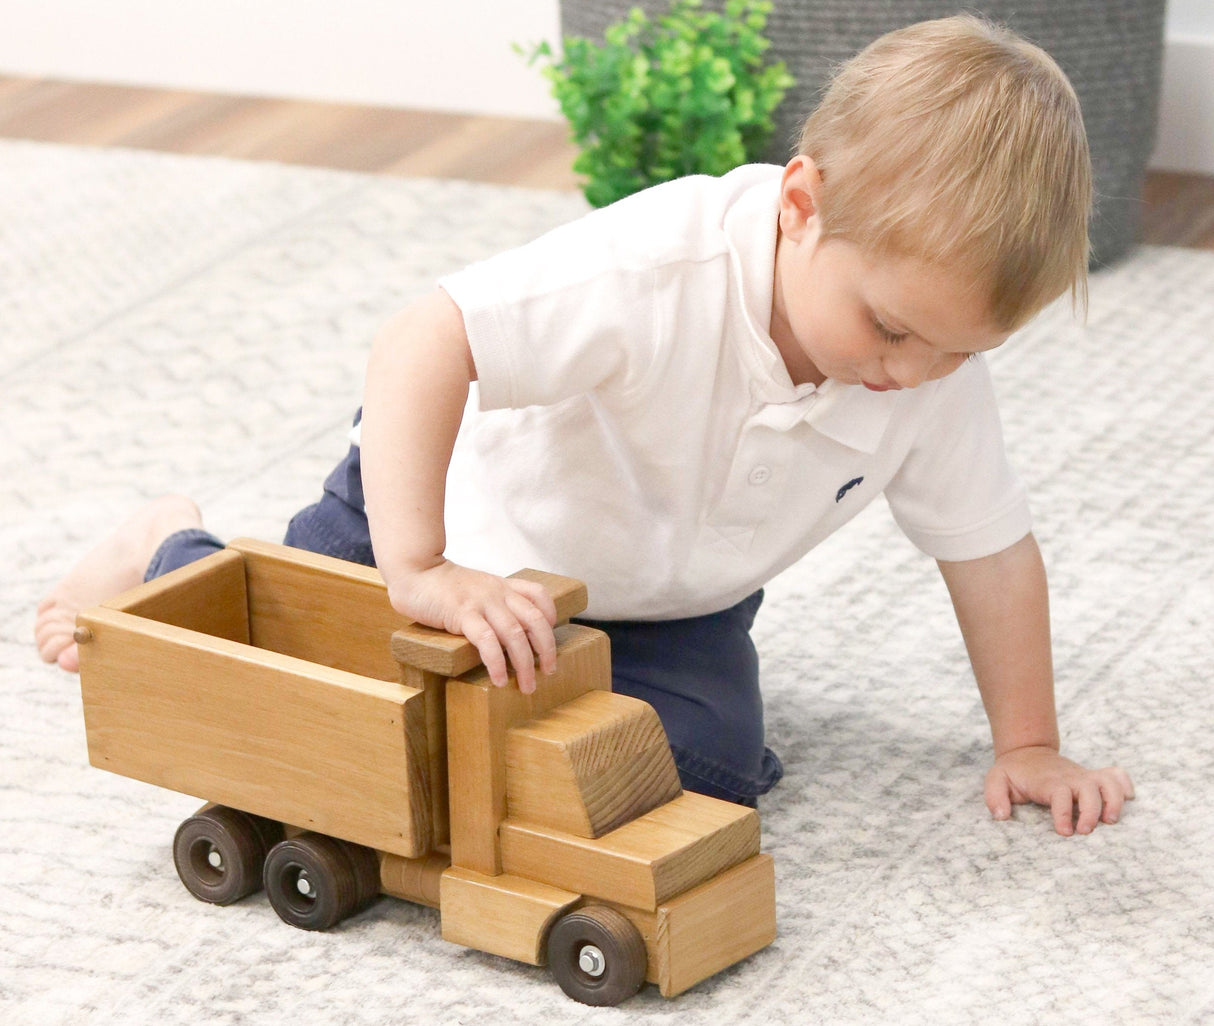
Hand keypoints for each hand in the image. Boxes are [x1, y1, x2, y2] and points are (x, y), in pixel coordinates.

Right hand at [388, 560, 557, 692]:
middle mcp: (498, 593)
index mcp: (502, 586)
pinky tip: (499, 679)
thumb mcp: (476, 587)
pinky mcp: (462, 613)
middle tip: (549, 671)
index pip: (538, 595)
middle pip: (535, 620)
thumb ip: (492, 603)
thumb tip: (506, 633)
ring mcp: (481, 602)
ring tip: (527, 685)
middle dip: (547, 649)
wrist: (416, 570)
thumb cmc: (442, 586)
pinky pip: (487, 640)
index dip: (551, 616)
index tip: (548, 639)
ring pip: (515, 634)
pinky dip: (496, 663)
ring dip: (525, 664)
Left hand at [985, 746, 1134, 835]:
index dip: (1064, 813)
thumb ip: (995, 797)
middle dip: (1092, 811)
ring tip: (1111, 821)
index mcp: (1049, 782)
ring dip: (1115, 801)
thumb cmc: (1014, 772)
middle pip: (1090, 790)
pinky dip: (1125, 785)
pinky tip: (1128, 798)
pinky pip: (1116, 775)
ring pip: (1108, 783)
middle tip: (1085, 831)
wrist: (1027, 751)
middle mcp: (1070, 778)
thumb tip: (1001, 816)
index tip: (1064, 832)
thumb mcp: (996, 780)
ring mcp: (1084, 776)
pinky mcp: (1093, 777)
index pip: (1060, 795)